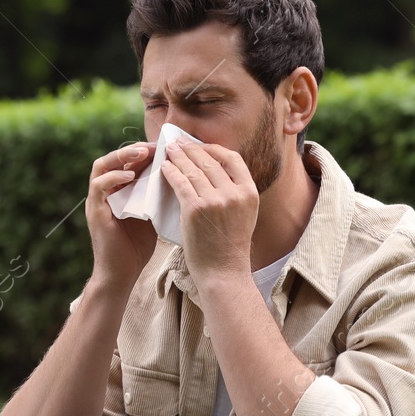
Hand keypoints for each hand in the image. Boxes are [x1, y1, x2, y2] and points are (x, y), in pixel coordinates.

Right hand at [85, 143, 157, 290]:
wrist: (122, 273)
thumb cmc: (138, 247)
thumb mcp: (151, 214)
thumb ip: (157, 195)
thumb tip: (179, 176)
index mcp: (119, 191)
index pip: (129, 162)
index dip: (146, 151)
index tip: (166, 148)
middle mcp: (105, 192)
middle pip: (114, 157)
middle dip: (135, 149)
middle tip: (155, 146)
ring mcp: (97, 200)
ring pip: (102, 165)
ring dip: (122, 156)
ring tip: (142, 153)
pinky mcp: (94, 211)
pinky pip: (99, 185)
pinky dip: (114, 177)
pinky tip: (131, 177)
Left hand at [160, 138, 258, 285]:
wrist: (223, 272)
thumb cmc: (228, 246)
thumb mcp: (243, 215)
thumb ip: (234, 193)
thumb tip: (215, 172)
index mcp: (249, 192)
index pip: (233, 159)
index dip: (214, 149)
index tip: (201, 147)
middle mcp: (234, 193)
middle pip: (210, 161)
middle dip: (192, 149)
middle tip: (178, 142)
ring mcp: (215, 200)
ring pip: (194, 170)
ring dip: (179, 157)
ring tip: (169, 150)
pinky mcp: (195, 209)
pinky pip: (181, 183)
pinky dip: (171, 172)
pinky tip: (164, 167)